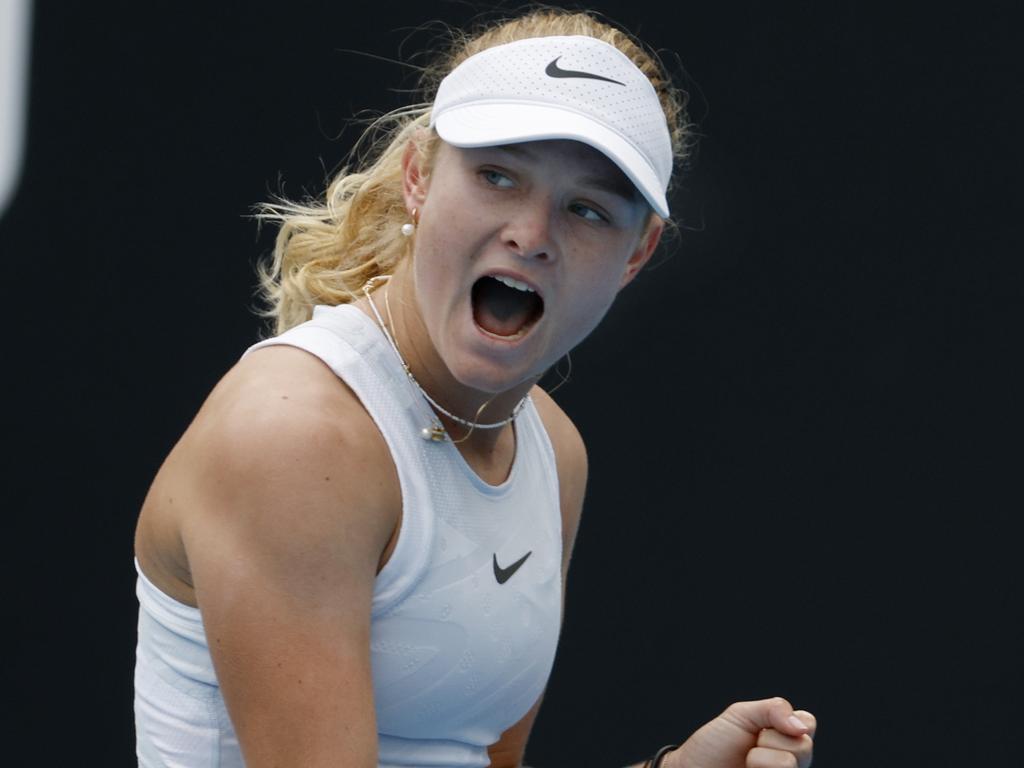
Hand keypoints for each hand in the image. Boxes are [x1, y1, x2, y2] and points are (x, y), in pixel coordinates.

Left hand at [664, 697, 815, 767]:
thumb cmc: (714, 746)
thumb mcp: (740, 715)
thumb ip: (772, 709)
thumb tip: (801, 725)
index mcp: (784, 736)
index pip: (808, 723)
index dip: (792, 722)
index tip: (766, 726)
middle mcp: (789, 759)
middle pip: (803, 745)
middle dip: (769, 740)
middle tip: (750, 747)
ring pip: (790, 763)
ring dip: (760, 759)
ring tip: (746, 764)